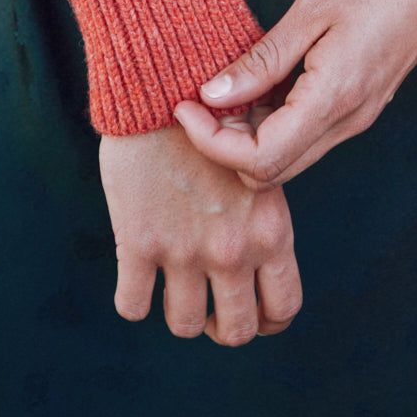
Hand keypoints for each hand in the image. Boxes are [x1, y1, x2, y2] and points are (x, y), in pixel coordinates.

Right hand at [99, 122, 301, 344]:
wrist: (164, 85)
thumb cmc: (215, 113)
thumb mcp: (258, 159)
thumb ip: (263, 206)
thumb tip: (263, 241)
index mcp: (271, 229)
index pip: (284, 307)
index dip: (268, 320)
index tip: (249, 309)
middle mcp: (233, 249)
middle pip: (236, 332)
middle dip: (223, 326)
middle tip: (210, 306)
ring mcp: (185, 252)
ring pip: (185, 325)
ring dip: (179, 310)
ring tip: (173, 284)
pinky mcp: (139, 244)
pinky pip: (132, 305)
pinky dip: (134, 298)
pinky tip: (137, 273)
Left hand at [174, 0, 416, 190]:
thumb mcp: (310, 9)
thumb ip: (261, 60)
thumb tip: (212, 94)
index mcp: (335, 97)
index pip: (260, 157)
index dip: (211, 142)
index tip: (186, 104)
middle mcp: (348, 120)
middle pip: (271, 171)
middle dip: (224, 146)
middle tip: (201, 99)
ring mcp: (357, 118)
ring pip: (288, 158)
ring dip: (248, 137)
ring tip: (227, 88)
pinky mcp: (359, 107)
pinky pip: (306, 137)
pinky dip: (273, 125)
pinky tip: (259, 85)